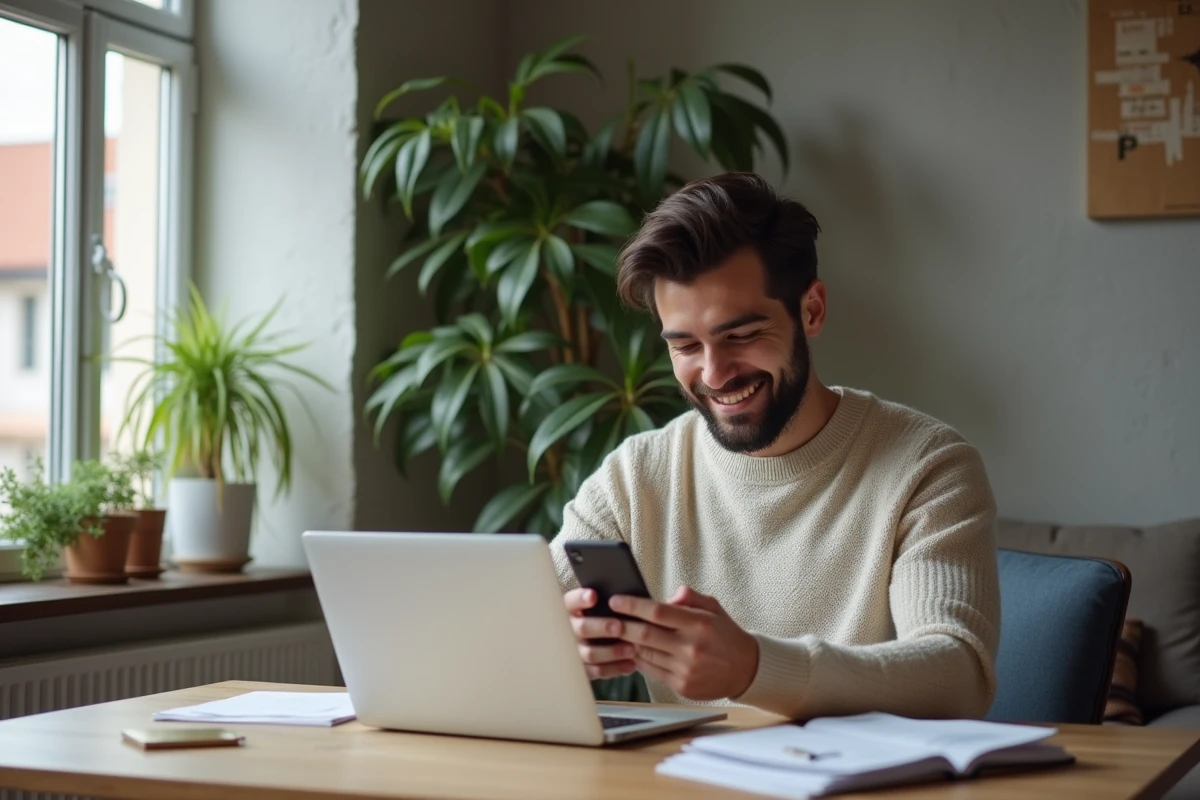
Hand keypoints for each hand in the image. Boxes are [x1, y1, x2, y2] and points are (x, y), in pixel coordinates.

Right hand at [563, 588, 637, 679]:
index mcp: (571, 609)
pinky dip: (614, 668)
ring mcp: (574, 650)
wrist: (591, 640)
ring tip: (632, 649)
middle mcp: (569, 629)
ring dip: (612, 652)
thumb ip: (608, 603)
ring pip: (590, 653)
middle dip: (602, 627)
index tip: (594, 596)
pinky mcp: (582, 668)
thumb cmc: (602, 617)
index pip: (571, 601)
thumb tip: (625, 599)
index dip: (581, 598)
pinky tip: (631, 665)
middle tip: (619, 627)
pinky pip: (596, 671)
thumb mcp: (600, 607)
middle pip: (582, 628)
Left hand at [610, 586, 759, 701]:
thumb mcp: (714, 608)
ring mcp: (686, 670)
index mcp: (699, 625)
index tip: (616, 600)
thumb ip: (690, 598)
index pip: (658, 612)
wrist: (746, 669)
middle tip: (606, 617)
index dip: (633, 605)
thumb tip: (668, 596)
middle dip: (622, 625)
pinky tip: (633, 649)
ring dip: (627, 643)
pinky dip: (639, 659)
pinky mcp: (682, 686)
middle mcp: (692, 648)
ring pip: (645, 654)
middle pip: (646, 635)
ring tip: (615, 632)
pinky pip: (652, 670)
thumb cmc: (725, 634)